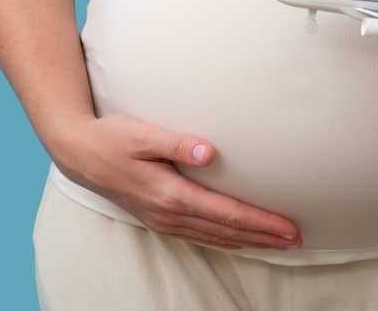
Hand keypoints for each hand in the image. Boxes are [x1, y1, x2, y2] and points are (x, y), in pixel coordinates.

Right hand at [50, 114, 301, 250]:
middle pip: (227, 231)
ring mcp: (164, 220)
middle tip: (297, 239)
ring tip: (277, 243)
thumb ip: (177, 142)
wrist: (80, 154)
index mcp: (170, 194)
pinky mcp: (160, 218)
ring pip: (215, 237)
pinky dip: (226, 240)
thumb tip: (209, 151)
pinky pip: (201, 236)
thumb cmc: (112, 138)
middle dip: (263, 237)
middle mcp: (169, 214)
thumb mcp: (142, 134)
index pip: (227, 213)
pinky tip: (238, 239)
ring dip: (248, 242)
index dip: (260, 222)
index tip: (288, 226)